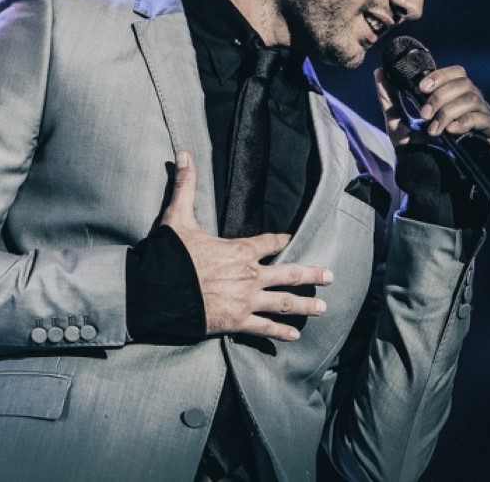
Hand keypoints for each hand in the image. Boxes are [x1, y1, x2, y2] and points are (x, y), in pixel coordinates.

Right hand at [160, 151, 332, 341]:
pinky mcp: (236, 322)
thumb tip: (183, 153)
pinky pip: (264, 328)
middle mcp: (249, 275)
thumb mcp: (177, 216)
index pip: (268, 241)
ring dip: (305, 305)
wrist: (159, 291)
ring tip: (323, 308)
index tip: (292, 239)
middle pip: (289, 273)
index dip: (281, 240)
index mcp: (239, 249)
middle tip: (330, 276)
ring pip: (284, 303)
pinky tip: (294, 336)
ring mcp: (245, 300)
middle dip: (311, 274)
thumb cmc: (170, 255)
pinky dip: (281, 332)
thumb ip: (185, 186)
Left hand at [374, 66, 489, 155]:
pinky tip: (452, 131)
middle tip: (424, 115)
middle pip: (463, 84)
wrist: (429, 178)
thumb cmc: (416, 148)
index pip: (456, 73)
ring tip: (434, 131)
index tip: (421, 87)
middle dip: (439, 97)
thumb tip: (378, 72)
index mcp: (453, 97)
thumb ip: (388, 97)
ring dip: (447, 113)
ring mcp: (485, 117)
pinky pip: (484, 119)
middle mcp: (472, 104)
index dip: (440, 76)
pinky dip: (465, 122)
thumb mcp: (397, 122)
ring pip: (472, 100)